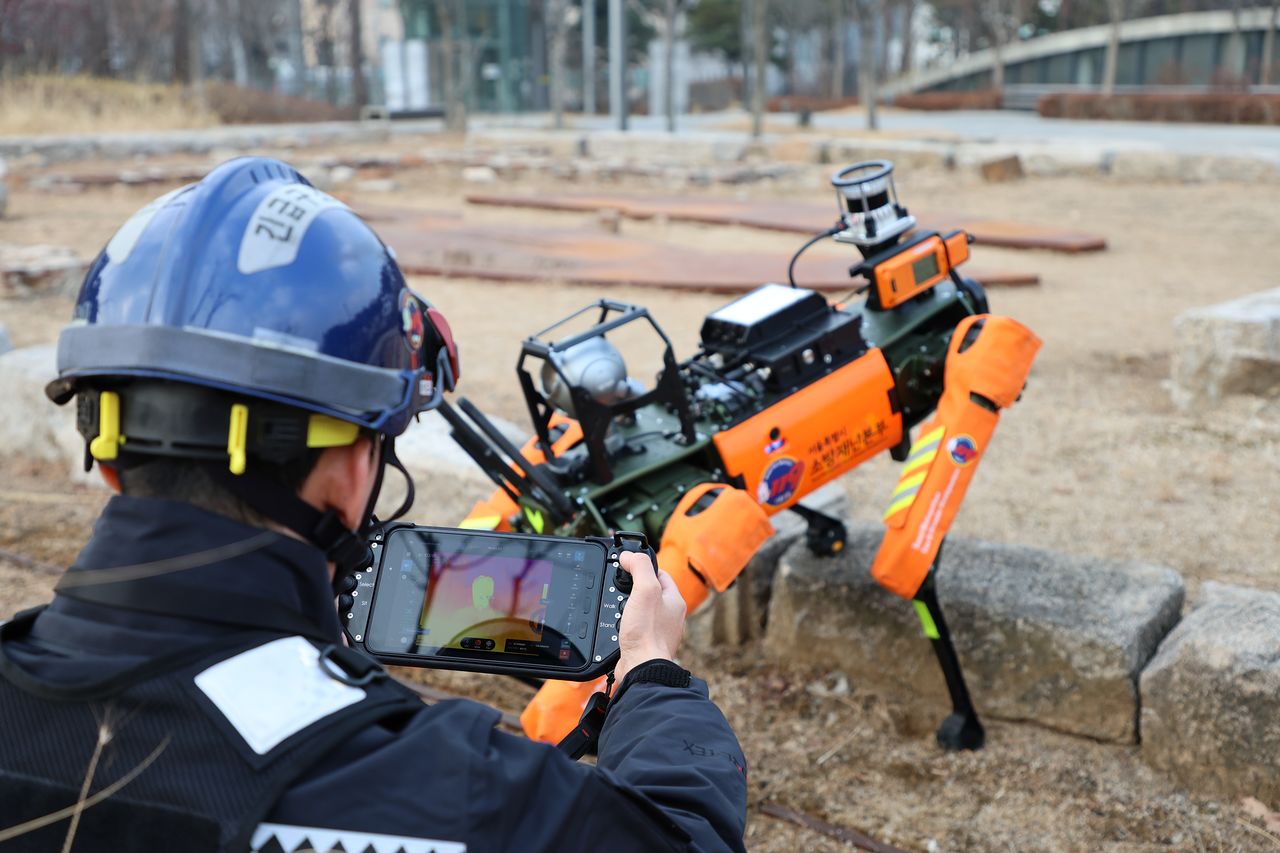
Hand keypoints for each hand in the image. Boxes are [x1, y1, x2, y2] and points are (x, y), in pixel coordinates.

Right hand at [614, 550, 685, 686]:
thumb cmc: (647, 632)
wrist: (642, 668)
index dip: (644, 568)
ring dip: (629, 608)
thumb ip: (639, 567)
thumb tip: (629, 555)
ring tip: (619, 608)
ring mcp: (660, 632)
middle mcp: (671, 617)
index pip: (661, 574)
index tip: (629, 566)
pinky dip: (626, 626)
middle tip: (622, 588)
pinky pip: (637, 629)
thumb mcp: (645, 589)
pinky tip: (619, 627)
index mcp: (675, 601)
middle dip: (635, 589)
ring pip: (643, 612)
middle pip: (651, 593)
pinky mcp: (648, 645)